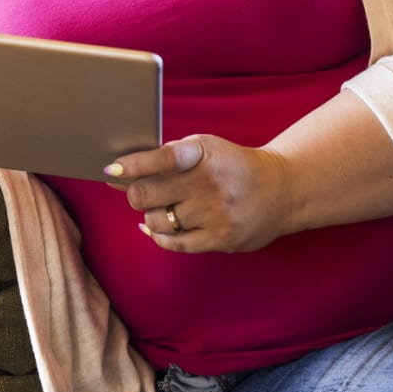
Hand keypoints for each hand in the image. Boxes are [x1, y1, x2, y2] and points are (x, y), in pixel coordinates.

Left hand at [105, 135, 295, 253]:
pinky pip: (175, 244)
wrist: (281, 189)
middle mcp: (209, 183)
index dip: (133, 165)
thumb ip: (168, 155)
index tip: (111, 170)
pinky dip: (157, 236)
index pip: (162, 158)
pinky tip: (152, 227)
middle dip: (134, 194)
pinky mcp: (222, 238)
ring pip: (158, 221)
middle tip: (137, 192)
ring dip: (150, 215)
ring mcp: (216, 214)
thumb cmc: (231, 165)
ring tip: (159, 207)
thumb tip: (121, 170)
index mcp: (203, 154)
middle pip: (149, 194)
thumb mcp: (205, 148)